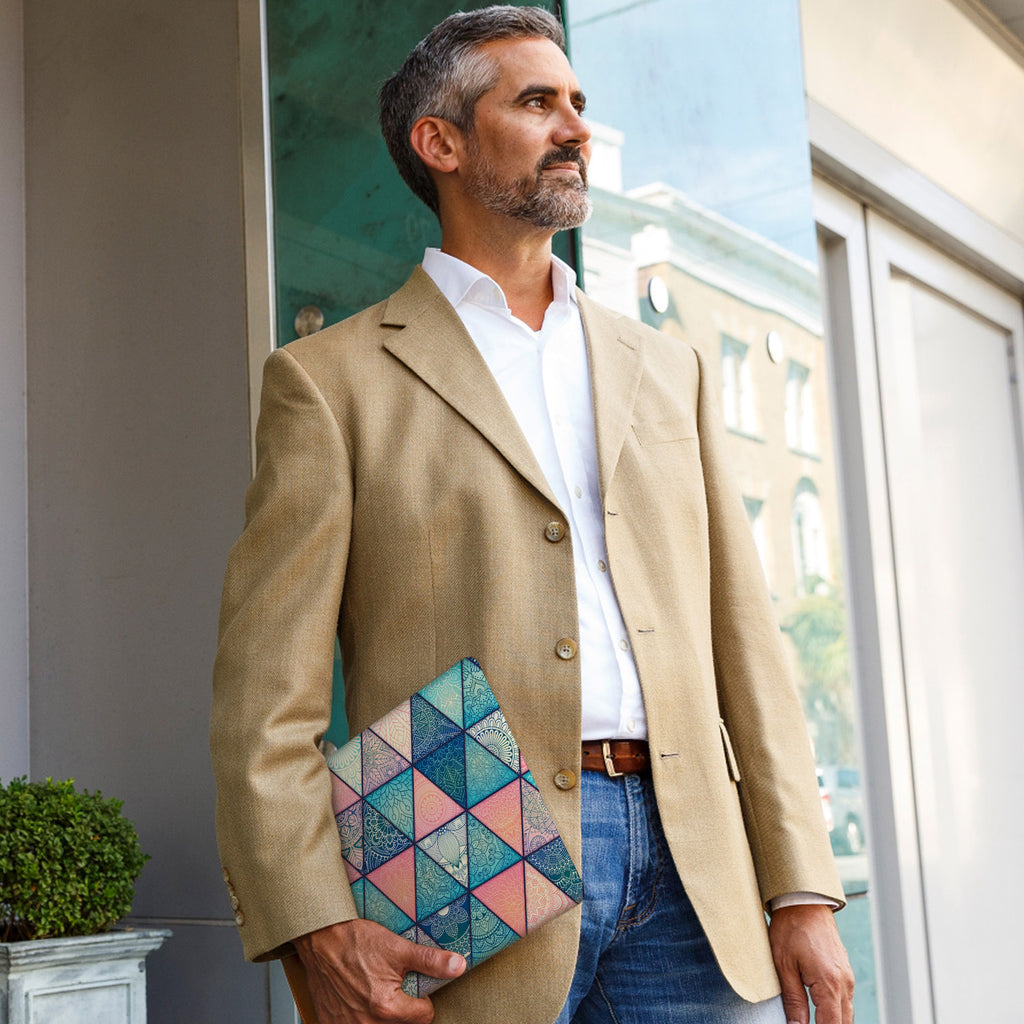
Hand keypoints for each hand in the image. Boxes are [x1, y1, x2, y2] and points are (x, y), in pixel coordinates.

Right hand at [293, 919, 465, 1022]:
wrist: (320, 939)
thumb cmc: (355, 941)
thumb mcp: (398, 947)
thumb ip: (430, 961)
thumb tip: (458, 966)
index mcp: (386, 1008)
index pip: (424, 1017)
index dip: (423, 999)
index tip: (413, 985)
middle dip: (403, 1008)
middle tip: (392, 985)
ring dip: (383, 1014)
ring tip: (375, 989)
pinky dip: (361, 1016)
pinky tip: (358, 997)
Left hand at [768, 904, 853, 1023]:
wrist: (803, 899)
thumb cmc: (791, 927)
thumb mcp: (784, 965)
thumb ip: (793, 1000)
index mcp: (829, 983)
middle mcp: (844, 982)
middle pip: (843, 1023)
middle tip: (806, 1023)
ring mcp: (847, 976)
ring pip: (847, 1014)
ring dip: (833, 1021)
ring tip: (812, 1018)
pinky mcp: (845, 971)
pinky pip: (846, 1000)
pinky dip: (836, 1010)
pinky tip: (821, 1011)